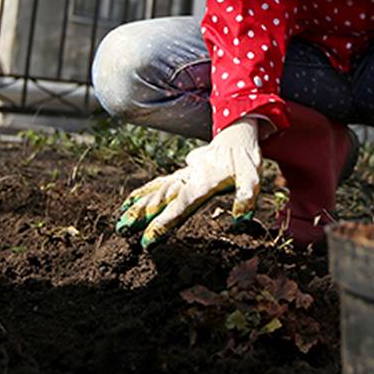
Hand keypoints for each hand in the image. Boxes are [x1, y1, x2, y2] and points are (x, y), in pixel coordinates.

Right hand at [115, 118, 261, 248]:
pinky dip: (143, 193)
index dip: (164, 222)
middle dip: (141, 214)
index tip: (148, 239)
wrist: (236, 134)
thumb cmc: (245, 159)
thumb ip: (246, 196)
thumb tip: (241, 219)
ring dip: (138, 205)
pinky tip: (130, 203)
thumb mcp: (252, 177)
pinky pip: (159, 183)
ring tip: (120, 220)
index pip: (180, 205)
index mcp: (204, 182)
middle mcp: (189, 179)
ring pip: (157, 190)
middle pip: (161, 198)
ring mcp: (183, 175)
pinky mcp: (182, 174)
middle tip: (122, 230)